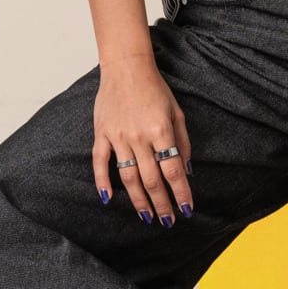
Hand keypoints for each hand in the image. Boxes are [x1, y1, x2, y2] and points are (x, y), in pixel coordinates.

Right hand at [93, 52, 193, 226]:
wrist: (126, 68)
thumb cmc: (155, 89)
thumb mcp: (177, 113)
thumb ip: (183, 143)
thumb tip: (187, 171)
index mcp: (161, 131)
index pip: (173, 170)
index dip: (180, 193)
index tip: (186, 209)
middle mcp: (139, 137)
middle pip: (151, 179)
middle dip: (161, 203)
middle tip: (167, 220)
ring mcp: (118, 137)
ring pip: (128, 177)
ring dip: (138, 199)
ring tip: (146, 215)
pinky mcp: (102, 134)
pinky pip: (100, 163)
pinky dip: (102, 182)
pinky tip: (109, 198)